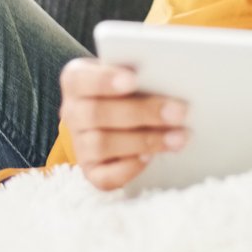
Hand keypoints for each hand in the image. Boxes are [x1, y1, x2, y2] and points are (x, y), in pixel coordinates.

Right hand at [57, 58, 190, 191]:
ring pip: (102, 145)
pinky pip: (104, 177)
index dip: (105, 80)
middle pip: (97, 114)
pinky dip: (129, 168)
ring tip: (179, 137)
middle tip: (179, 112)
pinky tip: (152, 157)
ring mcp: (80, 144)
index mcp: (76, 80)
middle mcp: (72, 112)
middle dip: (142, 112)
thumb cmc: (130, 90)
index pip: (80, 79)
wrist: (122, 117)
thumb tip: (170, 78)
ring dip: (145, 141)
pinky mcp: (92, 171)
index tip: (134, 79)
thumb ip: (141, 74)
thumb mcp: (131, 74)